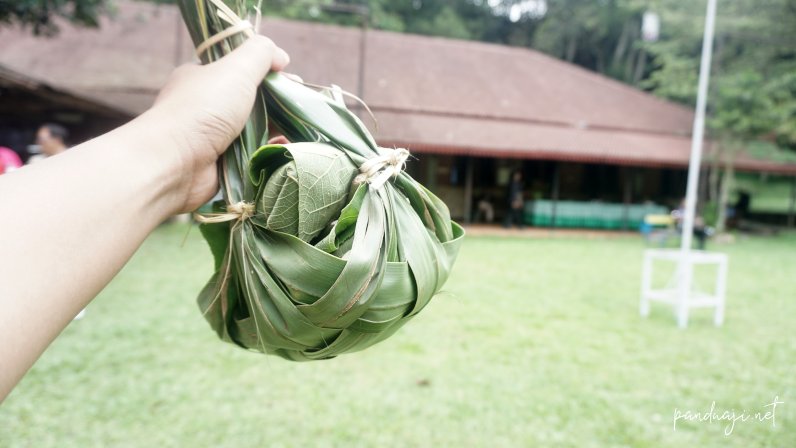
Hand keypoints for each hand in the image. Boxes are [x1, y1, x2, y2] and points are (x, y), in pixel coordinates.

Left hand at [151, 35, 289, 213]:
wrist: (176, 162)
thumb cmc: (204, 110)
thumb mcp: (236, 69)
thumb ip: (261, 54)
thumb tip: (281, 56)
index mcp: (202, 77)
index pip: (239, 69)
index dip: (267, 71)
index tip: (291, 79)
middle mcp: (206, 105)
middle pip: (251, 99)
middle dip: (277, 102)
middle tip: (299, 106)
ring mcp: (213, 136)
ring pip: (254, 128)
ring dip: (277, 128)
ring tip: (300, 129)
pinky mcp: (221, 162)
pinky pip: (252, 154)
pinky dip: (270, 151)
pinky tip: (287, 148)